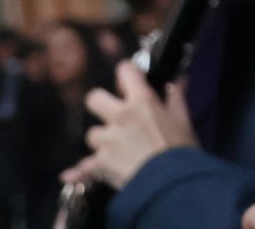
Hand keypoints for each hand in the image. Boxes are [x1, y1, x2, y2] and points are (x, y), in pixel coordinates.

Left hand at [60, 61, 197, 190]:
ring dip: (101, 142)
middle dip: (101, 105)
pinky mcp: (99, 164)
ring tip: (115, 151)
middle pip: (94, 99)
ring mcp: (108, 140)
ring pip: (92, 134)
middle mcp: (120, 116)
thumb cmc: (180, 150)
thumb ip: (176, 97)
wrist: (170, 184)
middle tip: (113, 115)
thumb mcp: (183, 120)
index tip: (129, 79)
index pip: (126, 71)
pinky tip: (71, 175)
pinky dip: (80, 172)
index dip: (127, 74)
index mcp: (142, 101)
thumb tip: (178, 80)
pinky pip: (82, 167)